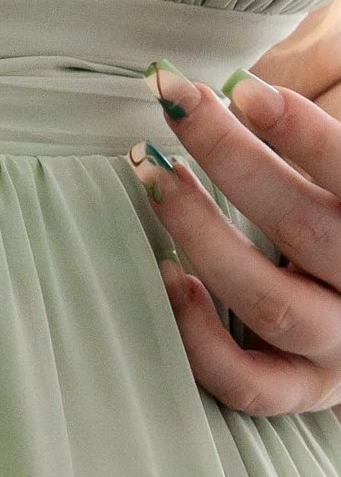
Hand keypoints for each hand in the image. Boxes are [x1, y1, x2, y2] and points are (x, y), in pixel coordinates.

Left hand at [139, 60, 340, 411]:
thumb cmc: (335, 220)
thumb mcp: (330, 179)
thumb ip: (299, 137)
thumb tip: (226, 87)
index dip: (304, 134)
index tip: (243, 90)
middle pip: (302, 226)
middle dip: (231, 158)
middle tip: (176, 105)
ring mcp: (337, 346)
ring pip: (269, 302)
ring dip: (201, 233)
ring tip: (154, 176)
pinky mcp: (301, 389)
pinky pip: (247, 381)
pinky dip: (199, 335)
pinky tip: (170, 277)